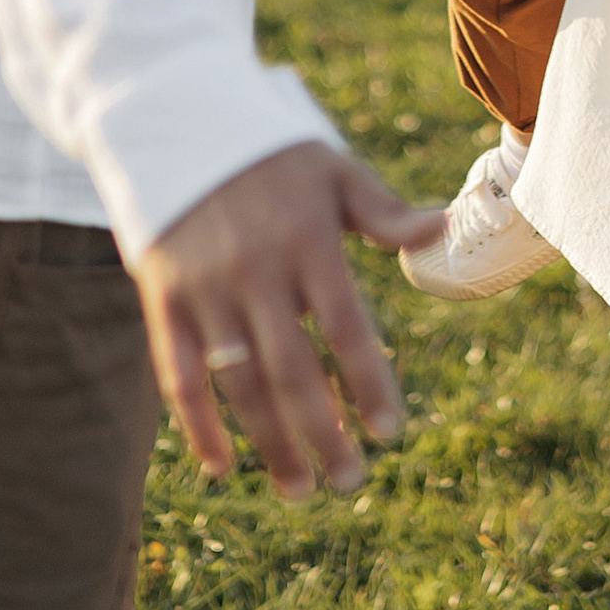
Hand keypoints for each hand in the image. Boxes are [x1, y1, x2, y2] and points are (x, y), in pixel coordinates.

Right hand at [135, 141, 444, 499]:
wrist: (175, 120)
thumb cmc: (271, 153)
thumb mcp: (332, 170)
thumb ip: (384, 211)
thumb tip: (444, 229)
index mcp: (307, 238)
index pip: (346, 326)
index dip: (368, 384)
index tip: (390, 433)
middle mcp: (255, 268)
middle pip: (293, 369)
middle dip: (323, 434)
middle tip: (349, 482)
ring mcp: (205, 288)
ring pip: (239, 382)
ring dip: (269, 443)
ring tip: (299, 489)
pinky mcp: (164, 299)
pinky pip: (179, 374)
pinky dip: (197, 425)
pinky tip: (222, 467)